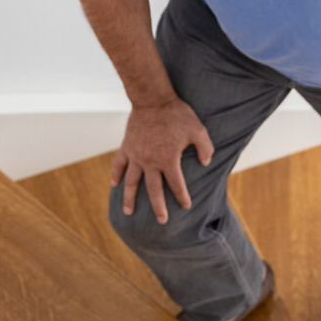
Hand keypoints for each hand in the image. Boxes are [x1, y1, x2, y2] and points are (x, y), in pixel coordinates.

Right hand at [110, 99, 214, 221]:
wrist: (153, 100)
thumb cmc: (178, 114)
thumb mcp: (198, 130)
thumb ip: (205, 148)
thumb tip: (206, 163)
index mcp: (168, 160)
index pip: (177, 184)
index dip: (182, 197)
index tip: (186, 206)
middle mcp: (151, 162)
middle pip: (154, 190)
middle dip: (158, 207)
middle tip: (162, 221)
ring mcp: (136, 156)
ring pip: (132, 182)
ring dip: (130, 198)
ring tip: (129, 212)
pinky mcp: (127, 147)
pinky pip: (119, 165)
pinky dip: (116, 175)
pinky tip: (114, 185)